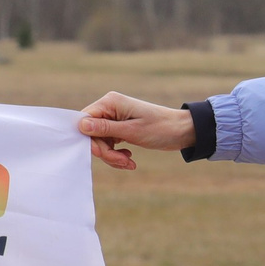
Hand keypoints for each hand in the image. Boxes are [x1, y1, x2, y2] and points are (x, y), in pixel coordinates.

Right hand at [77, 91, 193, 168]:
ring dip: (111, 156)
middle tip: (121, 162)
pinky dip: (116, 154)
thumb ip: (104, 129)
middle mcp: (109, 108)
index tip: (104, 154)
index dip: (90, 140)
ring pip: (100, 141)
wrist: (184, 131)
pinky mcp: (119, 127)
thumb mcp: (132, 131)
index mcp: (110, 103)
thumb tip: (80, 126)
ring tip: (128, 162)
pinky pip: (108, 143)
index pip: (85, 121)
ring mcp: (114, 118)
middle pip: (92, 134)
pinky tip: (128, 158)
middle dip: (105, 151)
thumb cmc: (161, 128)